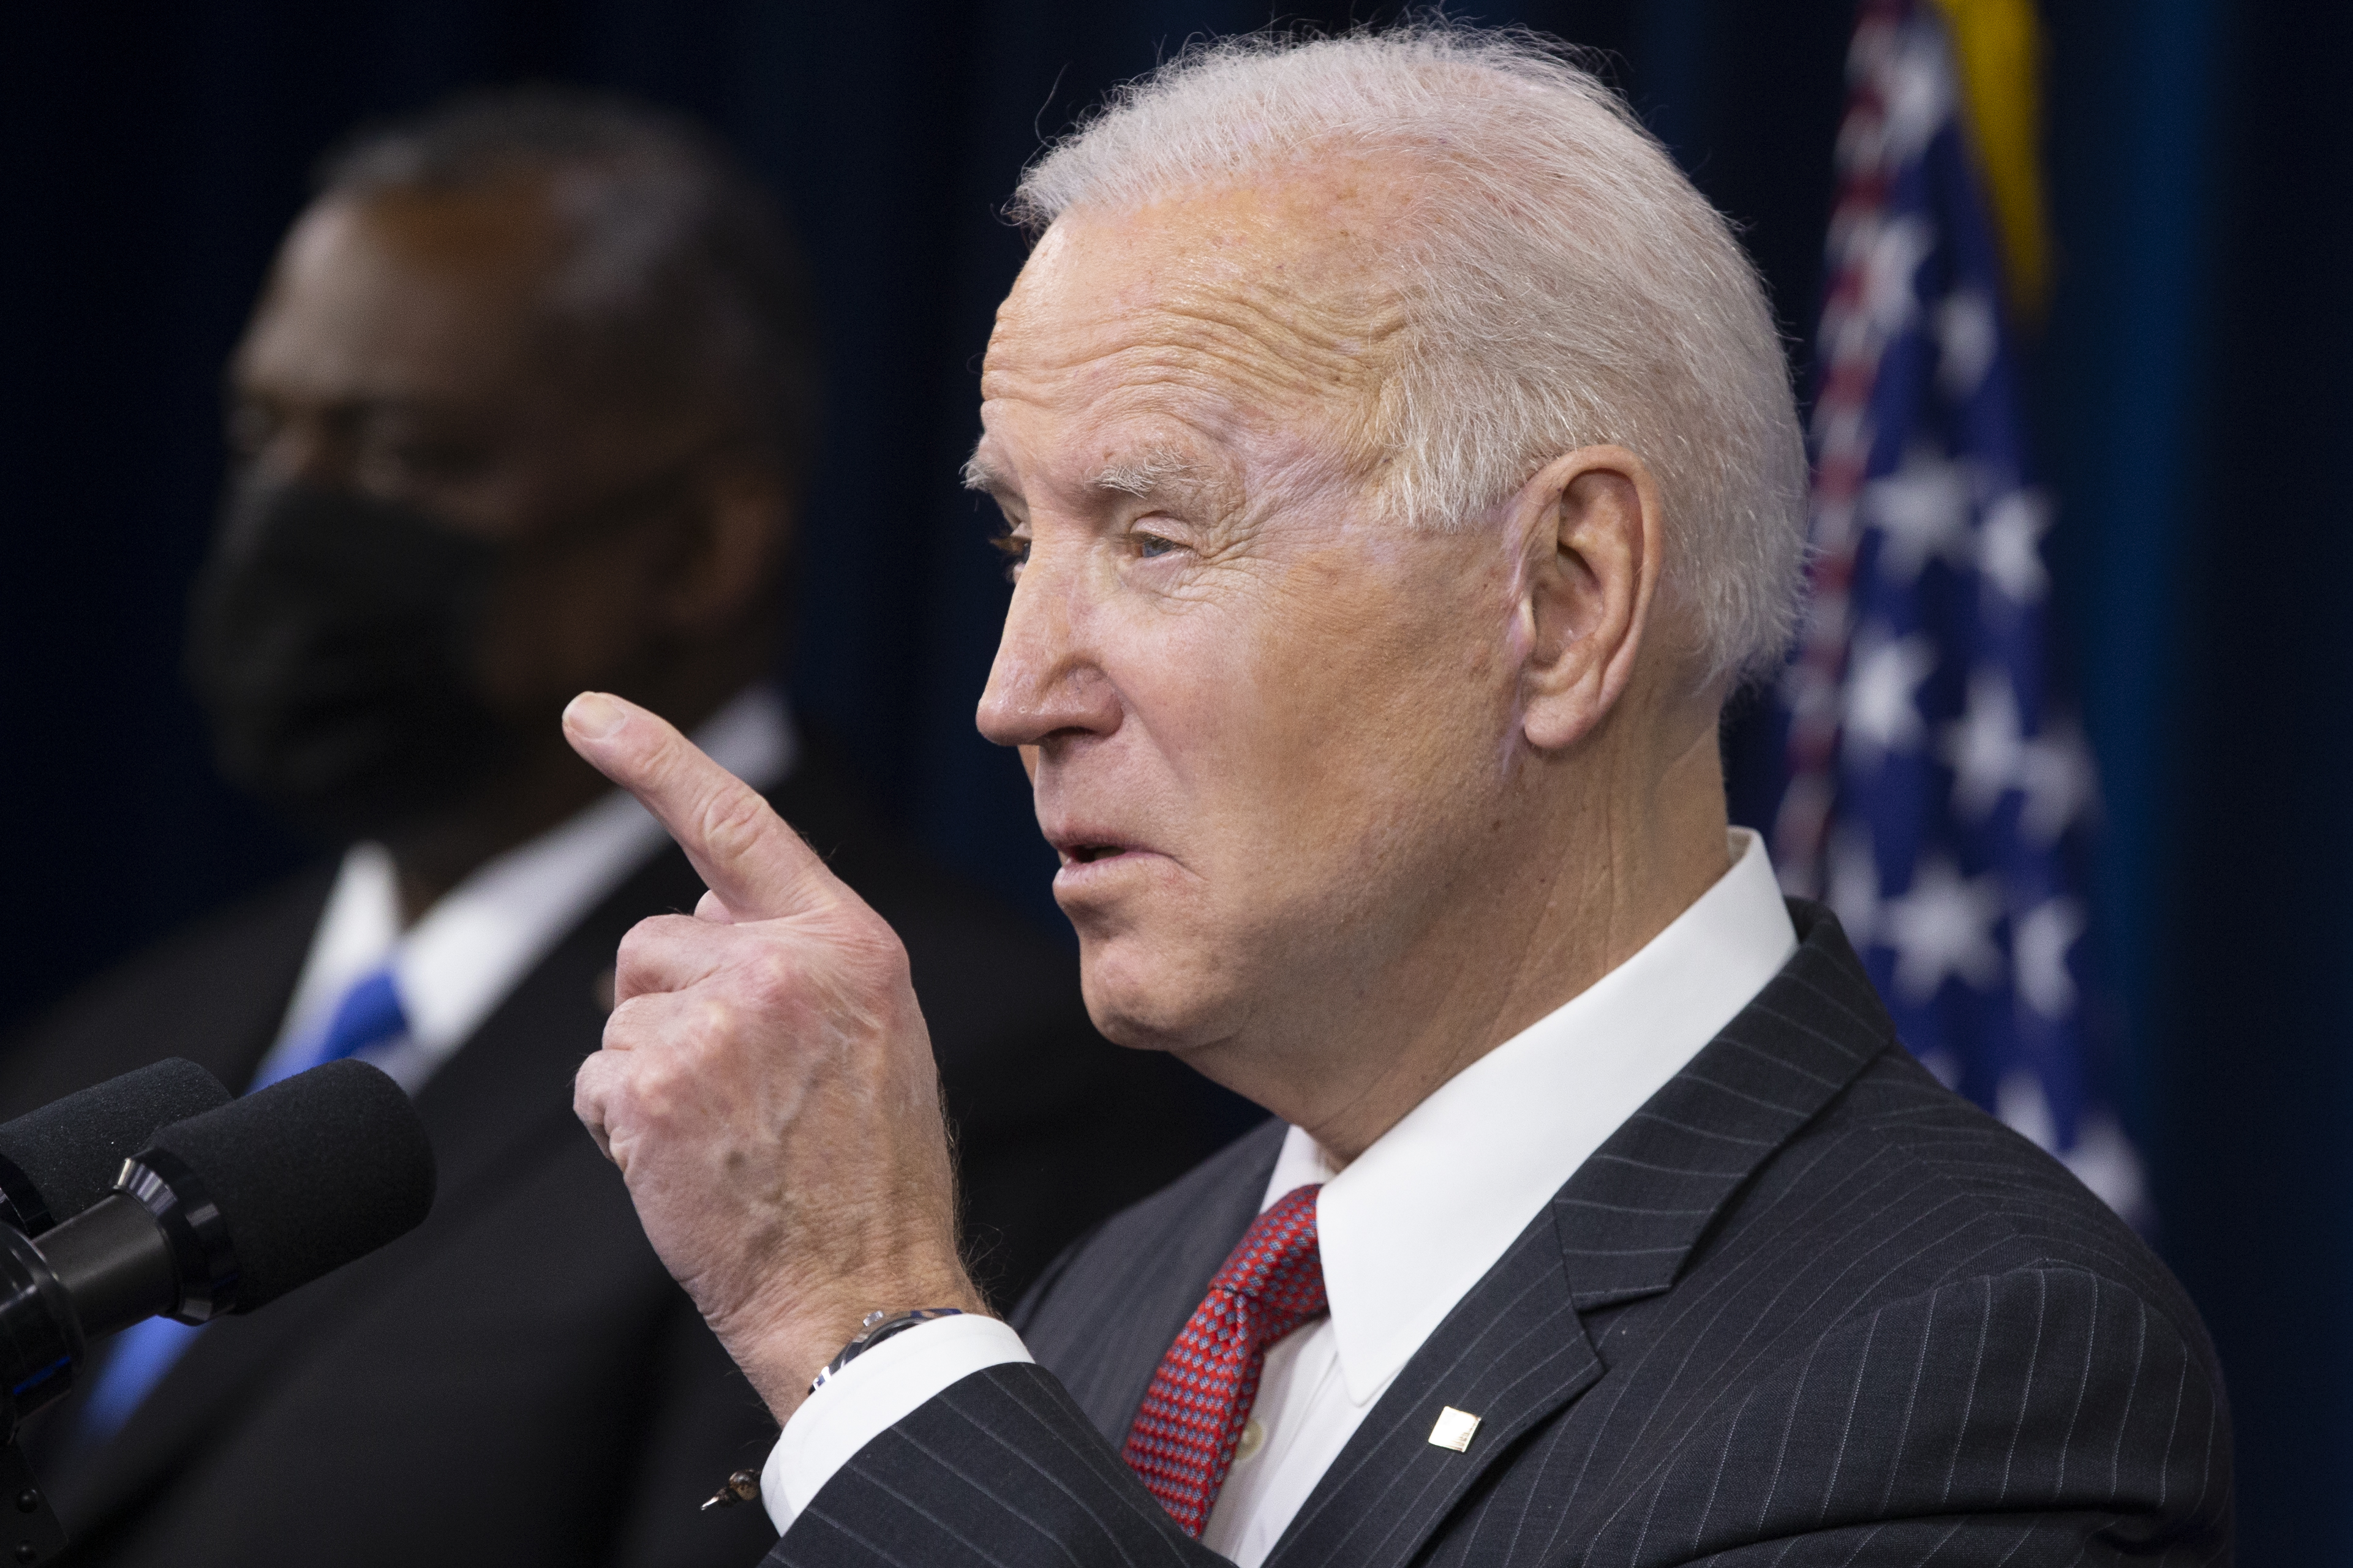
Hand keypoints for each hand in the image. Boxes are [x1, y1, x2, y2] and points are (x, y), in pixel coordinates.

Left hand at [563, 691, 983, 1421]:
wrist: (865, 1291)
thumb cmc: (871, 1174)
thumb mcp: (876, 1034)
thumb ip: (802, 956)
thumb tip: (706, 908)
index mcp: (850, 940)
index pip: (736, 819)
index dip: (652, 756)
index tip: (585, 712)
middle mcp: (784, 964)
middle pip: (656, 941)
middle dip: (668, 1007)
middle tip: (738, 1094)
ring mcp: (715, 1023)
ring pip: (622, 1013)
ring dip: (647, 1072)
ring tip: (724, 1134)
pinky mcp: (650, 1088)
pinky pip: (596, 1081)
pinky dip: (622, 1127)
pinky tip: (688, 1165)